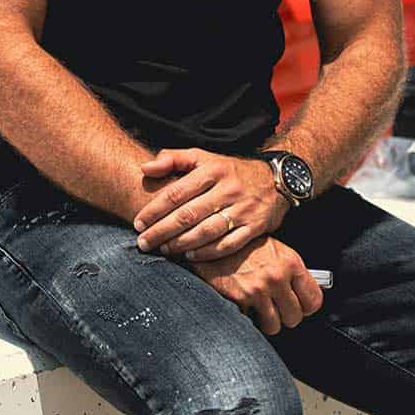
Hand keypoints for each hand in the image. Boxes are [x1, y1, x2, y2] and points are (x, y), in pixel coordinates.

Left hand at [133, 148, 289, 261]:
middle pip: (189, 214)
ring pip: (207, 231)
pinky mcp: (255, 227)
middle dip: (162, 231)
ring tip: (163, 250)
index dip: (154, 209)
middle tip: (143, 243)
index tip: (138, 223)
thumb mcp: (203, 157)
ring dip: (182, 243)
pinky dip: (208, 252)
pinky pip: (229, 244)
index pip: (177, 192)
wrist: (277, 180)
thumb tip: (144, 168)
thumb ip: (172, 159)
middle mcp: (228, 189)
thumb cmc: (230, 170)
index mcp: (212, 170)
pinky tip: (190, 256)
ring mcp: (243, 209)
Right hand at [190, 235, 323, 335]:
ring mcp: (257, 290)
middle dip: (285, 315)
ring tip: (260, 306)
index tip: (300, 305)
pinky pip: (251, 322)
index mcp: (290, 263)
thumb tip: (303, 294)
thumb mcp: (274, 250)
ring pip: (274, 326)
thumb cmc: (243, 245)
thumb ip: (290, 272)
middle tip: (277, 306)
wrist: (211, 240)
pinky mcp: (239, 299)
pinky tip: (244, 301)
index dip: (306, 306)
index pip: (314, 300)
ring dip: (267, 320)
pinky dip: (248, 316)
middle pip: (294, 317)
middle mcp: (276, 277)